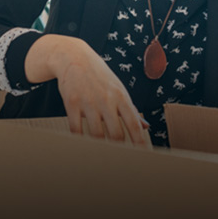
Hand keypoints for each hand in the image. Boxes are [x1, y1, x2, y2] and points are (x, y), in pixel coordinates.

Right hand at [25, 35, 149, 145]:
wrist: (74, 57)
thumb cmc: (99, 76)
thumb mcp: (118, 89)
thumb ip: (131, 109)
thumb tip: (145, 127)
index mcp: (121, 97)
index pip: (133, 124)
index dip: (138, 142)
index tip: (143, 156)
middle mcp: (107, 100)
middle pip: (115, 133)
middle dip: (118, 150)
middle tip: (118, 161)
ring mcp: (89, 102)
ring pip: (96, 134)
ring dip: (98, 147)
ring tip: (99, 156)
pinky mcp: (72, 103)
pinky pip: (76, 128)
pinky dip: (79, 140)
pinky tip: (81, 146)